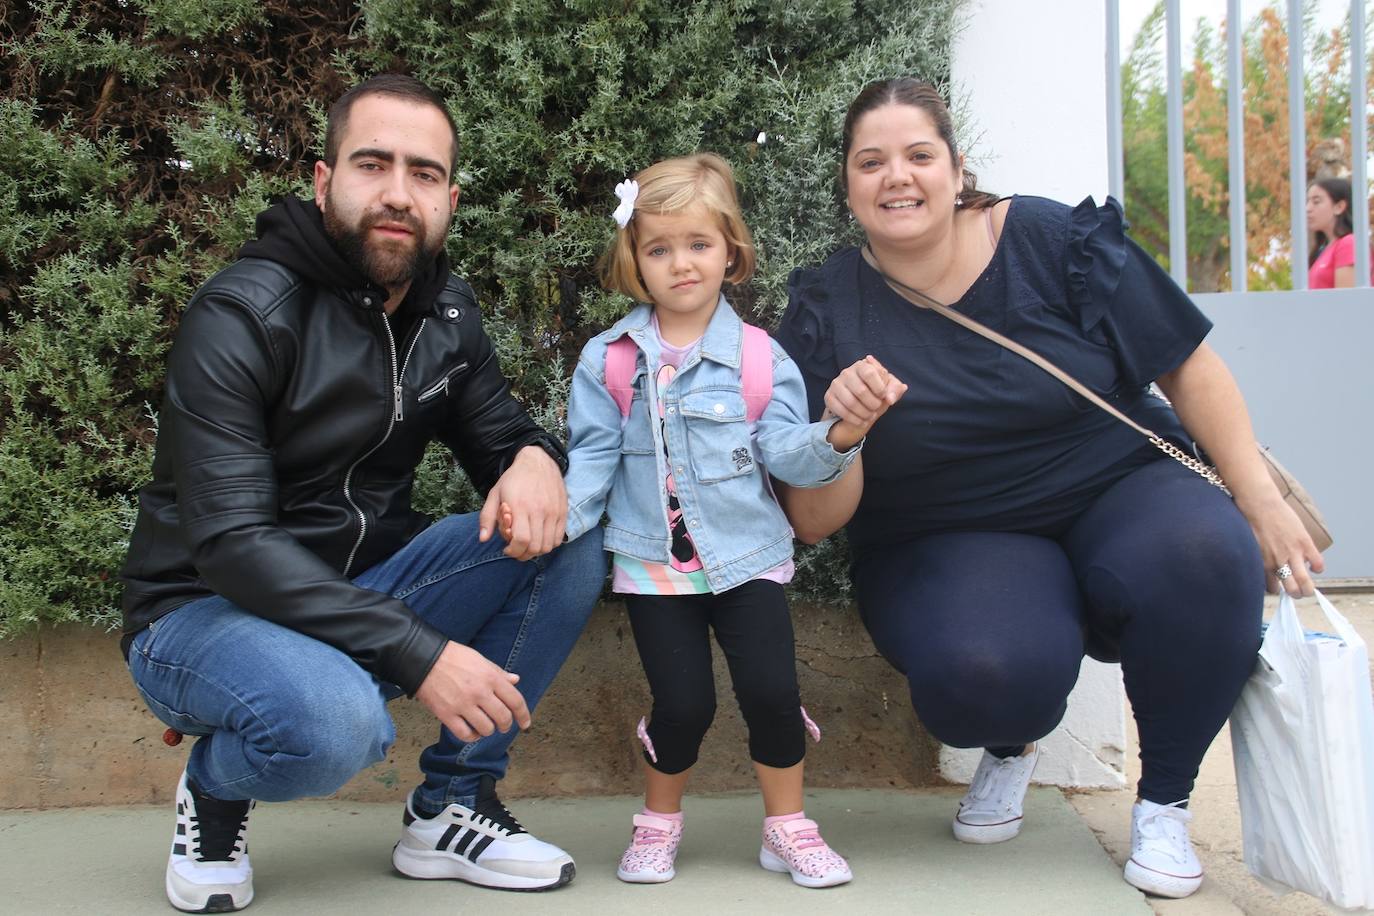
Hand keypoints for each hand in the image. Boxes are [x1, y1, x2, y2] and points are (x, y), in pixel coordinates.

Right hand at [415, 642, 531, 741]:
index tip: (526, 724)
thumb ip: (498, 672)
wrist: (423, 658)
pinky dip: (472, 737)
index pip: (515, 701)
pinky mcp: (446, 715)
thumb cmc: (453, 657)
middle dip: (506, 725)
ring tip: (485, 726)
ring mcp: (463, 705)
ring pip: (486, 729)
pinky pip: (465, 735)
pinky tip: (472, 731)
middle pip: (503, 718)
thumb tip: (516, 680)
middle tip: (503, 726)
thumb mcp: (480, 659)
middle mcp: (479, 692)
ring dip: (489, 730)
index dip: (524, 715)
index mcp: (490, 677)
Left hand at [479, 445, 566, 559]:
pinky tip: (539, 538)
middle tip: (516, 550)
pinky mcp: (563, 512)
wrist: (538, 462)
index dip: (514, 551)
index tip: (507, 549)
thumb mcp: (494, 494)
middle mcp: (539, 510)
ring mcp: (553, 512)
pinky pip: (559, 538)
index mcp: (520, 506)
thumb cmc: (514, 479)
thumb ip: (487, 517)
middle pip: (535, 547)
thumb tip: (483, 539)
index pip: (521, 540)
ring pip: (548, 545)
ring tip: (528, 545)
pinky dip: (549, 544)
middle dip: (523, 554)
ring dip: (536, 551)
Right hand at [824, 356, 906, 449]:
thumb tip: (890, 398)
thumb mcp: (888, 388)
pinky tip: (861, 421)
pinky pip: (841, 411)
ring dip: (864, 414)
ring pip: (851, 403)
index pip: (870, 373)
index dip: (879, 387)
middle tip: (876, 409)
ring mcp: (836, 384)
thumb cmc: (875, 390)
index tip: (883, 396)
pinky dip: (854, 419)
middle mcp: (846, 372)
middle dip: (873, 404)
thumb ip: (895, 390)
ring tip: (870, 416)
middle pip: (861, 390)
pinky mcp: (829, 396)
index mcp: (862, 365)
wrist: (858, 400)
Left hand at [1236, 492, 1325, 596]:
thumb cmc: (1250, 522)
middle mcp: (1278, 562)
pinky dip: (1318, 568)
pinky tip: (1314, 567)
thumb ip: (1258, 559)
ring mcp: (1293, 553)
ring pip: (1305, 582)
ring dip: (1308, 588)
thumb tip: (1260, 568)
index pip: (1272, 588)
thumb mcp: (1250, 546)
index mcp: (1263, 564)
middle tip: (1297, 592)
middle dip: (1295, 594)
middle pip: (1292, 590)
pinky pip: (1317, 563)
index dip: (1277, 589)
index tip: (1278, 587)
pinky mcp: (1304, 542)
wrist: (1259, 503)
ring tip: (1307, 588)